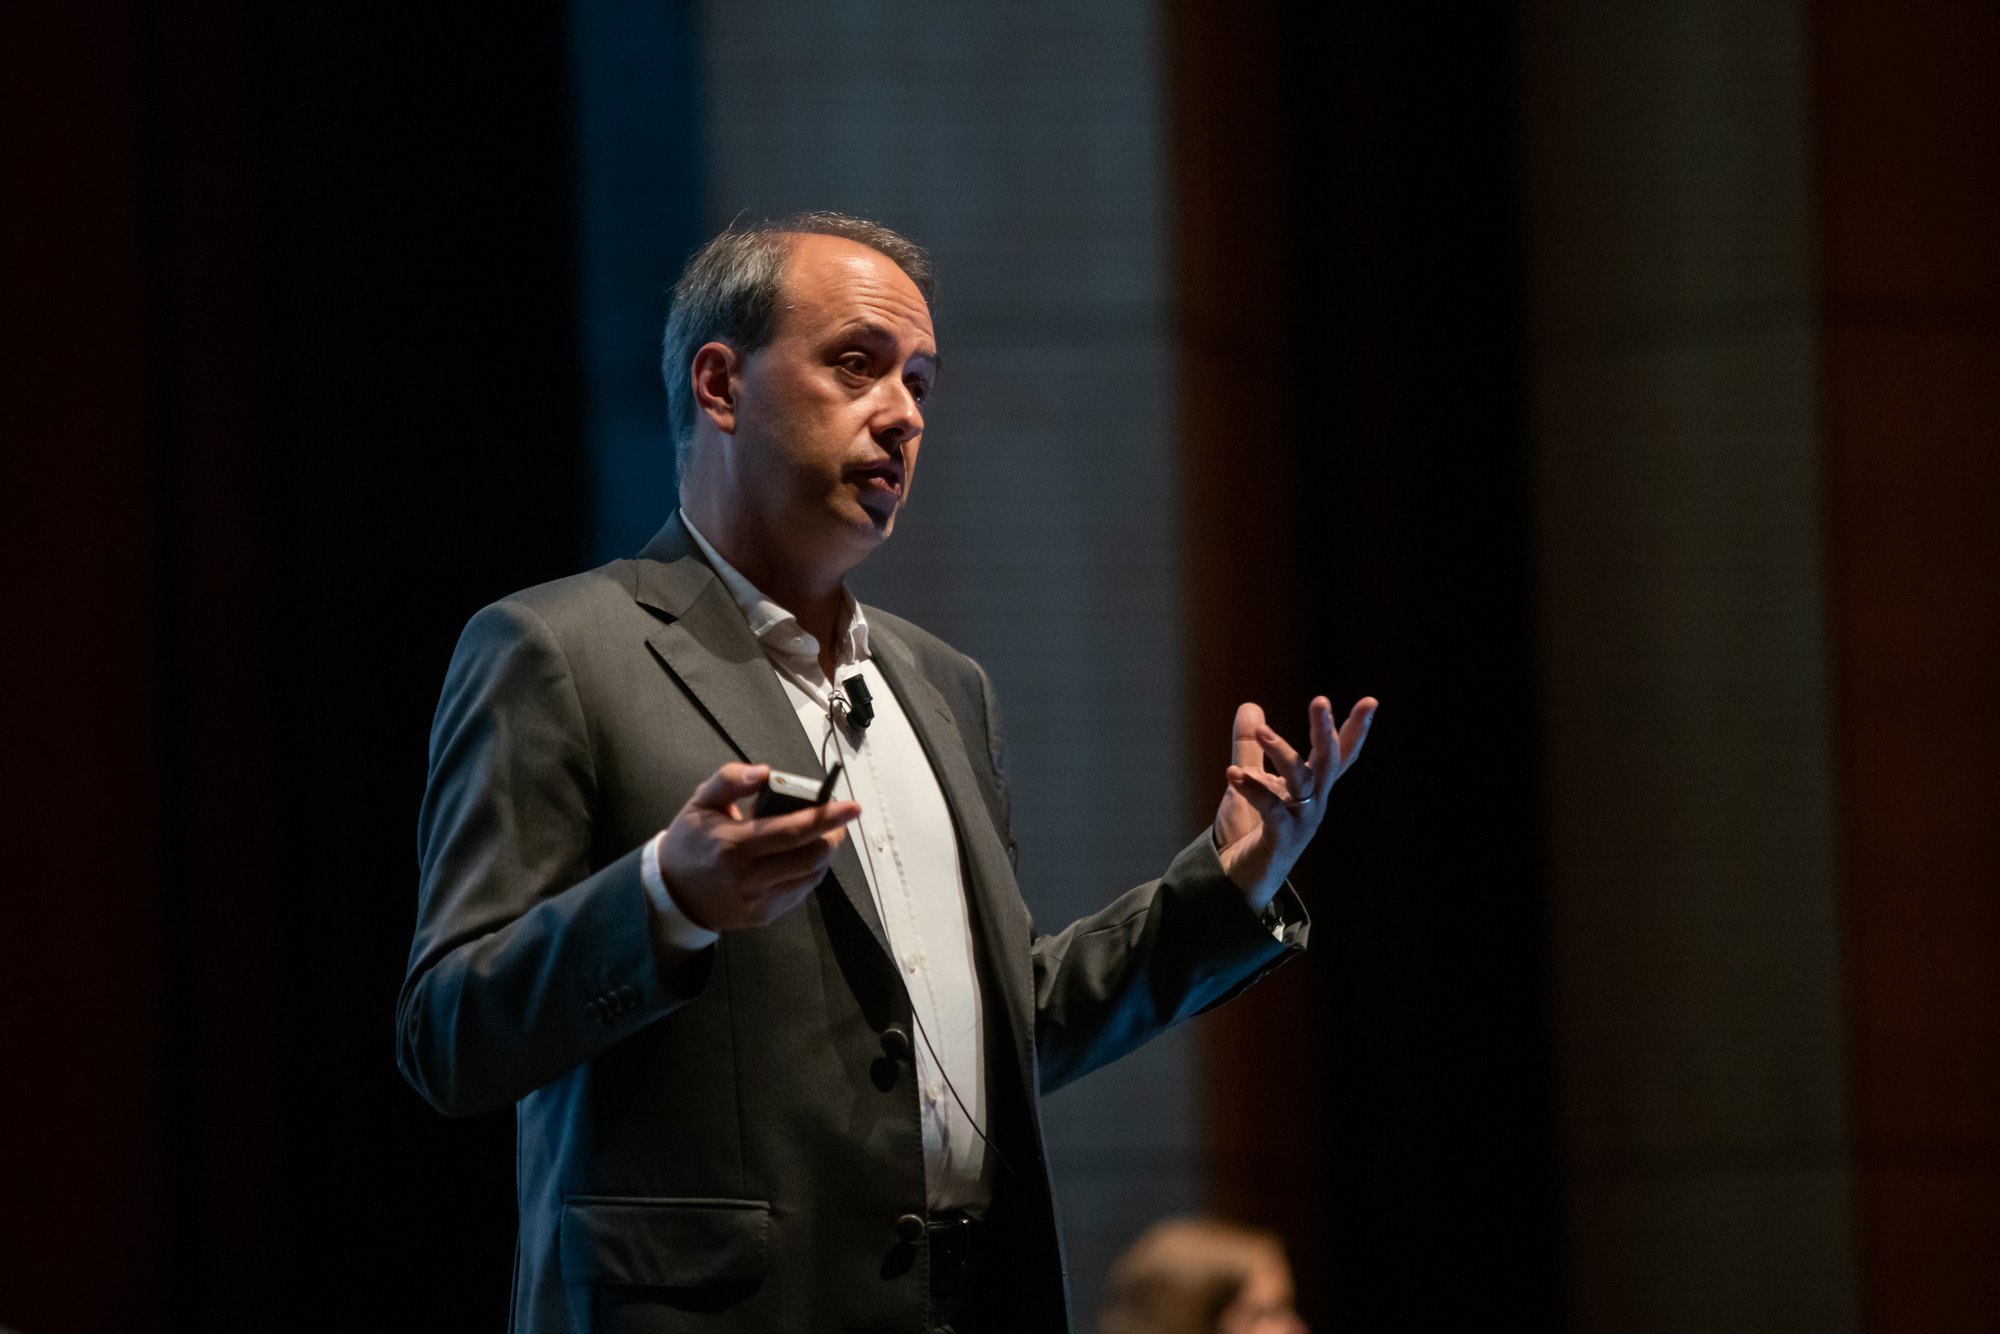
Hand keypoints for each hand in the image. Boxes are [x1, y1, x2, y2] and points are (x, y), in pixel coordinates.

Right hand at [656, 763, 859, 930]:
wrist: (673, 893)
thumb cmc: (690, 842)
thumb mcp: (700, 802)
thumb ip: (730, 780)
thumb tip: (766, 772)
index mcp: (734, 844)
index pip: (793, 830)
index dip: (827, 818)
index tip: (852, 807)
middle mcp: (750, 877)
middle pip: (812, 857)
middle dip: (833, 835)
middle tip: (835, 819)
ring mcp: (759, 901)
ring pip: (812, 876)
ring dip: (824, 853)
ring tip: (820, 836)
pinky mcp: (765, 915)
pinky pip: (801, 892)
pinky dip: (809, 872)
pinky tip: (800, 858)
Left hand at [1214, 696, 1377, 909]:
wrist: (1235, 882)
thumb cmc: (1249, 832)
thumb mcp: (1249, 780)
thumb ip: (1250, 745)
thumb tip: (1250, 705)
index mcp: (1310, 788)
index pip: (1338, 754)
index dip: (1354, 729)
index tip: (1371, 701)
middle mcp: (1313, 803)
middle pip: (1328, 761)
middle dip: (1325, 729)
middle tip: (1321, 700)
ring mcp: (1301, 822)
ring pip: (1302, 780)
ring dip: (1282, 751)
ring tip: (1260, 730)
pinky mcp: (1282, 840)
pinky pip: (1273, 810)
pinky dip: (1254, 789)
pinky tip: (1234, 774)